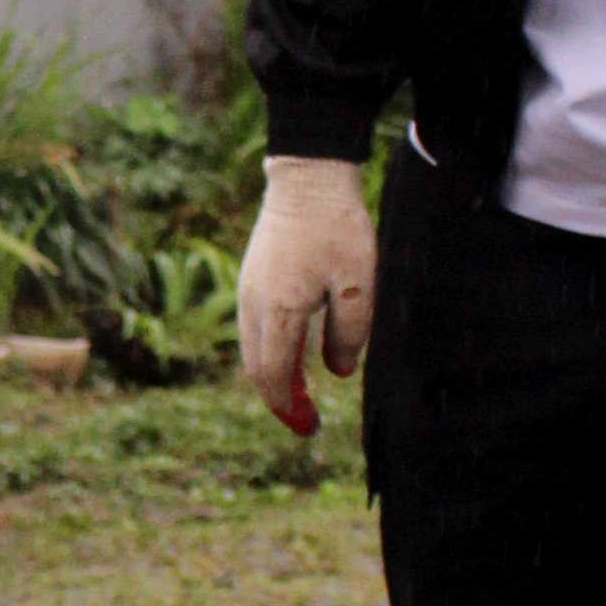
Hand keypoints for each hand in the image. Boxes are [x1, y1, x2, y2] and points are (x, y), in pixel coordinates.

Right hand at [236, 155, 376, 429]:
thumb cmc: (337, 228)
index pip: (273, 375)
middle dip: (279, 400)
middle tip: (307, 420)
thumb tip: (335, 373)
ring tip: (301, 393)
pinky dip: (268, 352)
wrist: (307, 178)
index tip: (310, 427)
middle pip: (256, 369)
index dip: (289, 408)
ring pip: (251, 350)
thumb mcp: (358, 283)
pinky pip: (253, 329)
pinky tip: (292, 355)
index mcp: (279, 310)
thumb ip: (349, 332)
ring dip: (272, 376)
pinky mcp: (251, 278)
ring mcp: (247, 290)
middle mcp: (253, 304)